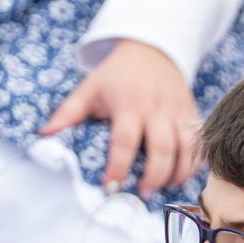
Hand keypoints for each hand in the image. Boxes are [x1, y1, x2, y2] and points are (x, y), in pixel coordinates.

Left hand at [40, 42, 200, 195]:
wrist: (151, 49)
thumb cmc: (116, 74)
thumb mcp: (89, 88)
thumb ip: (68, 113)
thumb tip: (43, 135)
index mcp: (129, 104)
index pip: (125, 140)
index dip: (118, 166)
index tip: (110, 187)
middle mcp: (157, 108)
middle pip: (163, 147)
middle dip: (155, 175)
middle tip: (142, 193)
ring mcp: (178, 111)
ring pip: (188, 146)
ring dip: (179, 172)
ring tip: (165, 188)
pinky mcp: (192, 112)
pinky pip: (200, 141)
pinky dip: (197, 161)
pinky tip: (184, 175)